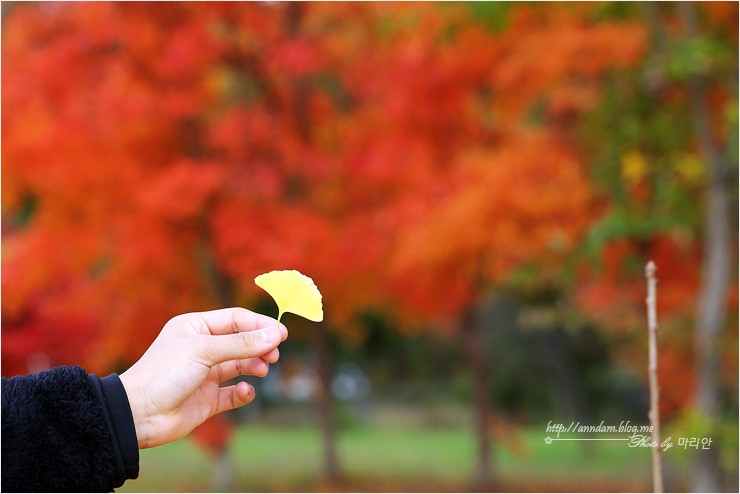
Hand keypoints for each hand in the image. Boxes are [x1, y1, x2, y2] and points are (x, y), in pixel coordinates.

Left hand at [119, 308, 286, 448]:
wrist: (138, 415)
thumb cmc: (164, 374)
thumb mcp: (203, 351)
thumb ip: (241, 343)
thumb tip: (274, 334)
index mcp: (195, 328)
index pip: (235, 319)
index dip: (259, 324)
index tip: (280, 333)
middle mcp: (201, 349)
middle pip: (241, 341)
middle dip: (259, 346)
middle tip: (274, 353)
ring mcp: (204, 375)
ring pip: (240, 366)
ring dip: (254, 365)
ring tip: (262, 369)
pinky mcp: (207, 400)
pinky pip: (233, 393)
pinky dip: (243, 392)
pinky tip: (243, 391)